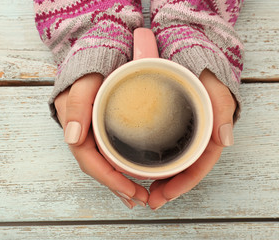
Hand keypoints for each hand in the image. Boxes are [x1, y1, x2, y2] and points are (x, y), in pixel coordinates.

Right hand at [54, 73, 148, 208]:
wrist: (97, 52)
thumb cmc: (91, 65)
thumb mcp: (84, 80)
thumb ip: (77, 104)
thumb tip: (73, 138)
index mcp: (75, 124)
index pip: (89, 160)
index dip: (108, 179)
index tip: (131, 191)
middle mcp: (81, 131)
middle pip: (96, 166)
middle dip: (117, 186)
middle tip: (140, 199)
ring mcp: (90, 130)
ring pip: (102, 163)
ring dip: (118, 182)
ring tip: (138, 196)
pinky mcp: (100, 127)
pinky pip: (107, 153)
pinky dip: (118, 168)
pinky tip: (130, 176)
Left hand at [147, 69, 236, 209]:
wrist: (183, 54)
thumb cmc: (200, 69)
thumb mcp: (213, 84)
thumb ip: (222, 107)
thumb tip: (225, 140)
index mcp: (207, 131)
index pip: (198, 165)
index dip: (183, 184)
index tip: (163, 196)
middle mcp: (194, 135)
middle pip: (184, 169)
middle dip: (168, 188)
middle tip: (149, 200)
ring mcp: (181, 132)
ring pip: (173, 163)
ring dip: (161, 180)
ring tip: (143, 192)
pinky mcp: (168, 126)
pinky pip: (163, 150)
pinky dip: (154, 163)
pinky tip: (142, 169)